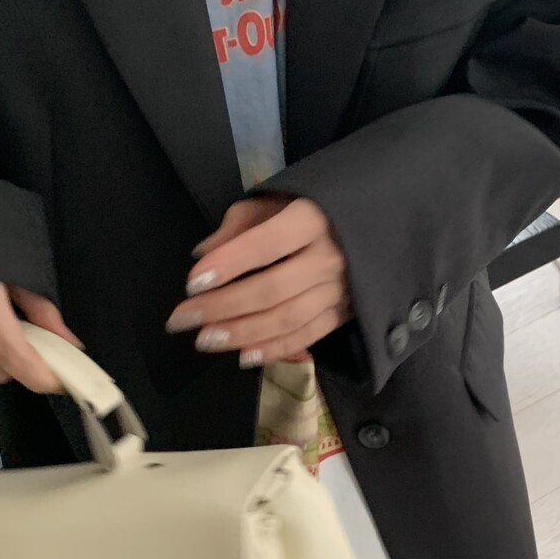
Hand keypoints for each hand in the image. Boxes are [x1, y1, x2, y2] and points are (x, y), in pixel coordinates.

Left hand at [166, 196, 352, 366]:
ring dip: (243, 334)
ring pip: (287, 319)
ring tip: (205, 340)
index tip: (193, 282)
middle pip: (272, 289)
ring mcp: (340, 289)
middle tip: (183, 319)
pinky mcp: (344, 313)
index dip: (229, 264)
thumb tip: (202, 255)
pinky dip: (274, 350)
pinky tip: (243, 356)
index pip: (266, 244)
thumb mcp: (276, 201)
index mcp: (312, 219)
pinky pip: (307, 337)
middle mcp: (330, 257)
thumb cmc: (313, 208)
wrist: (376, 221)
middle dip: (222, 307)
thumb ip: (238, 226)